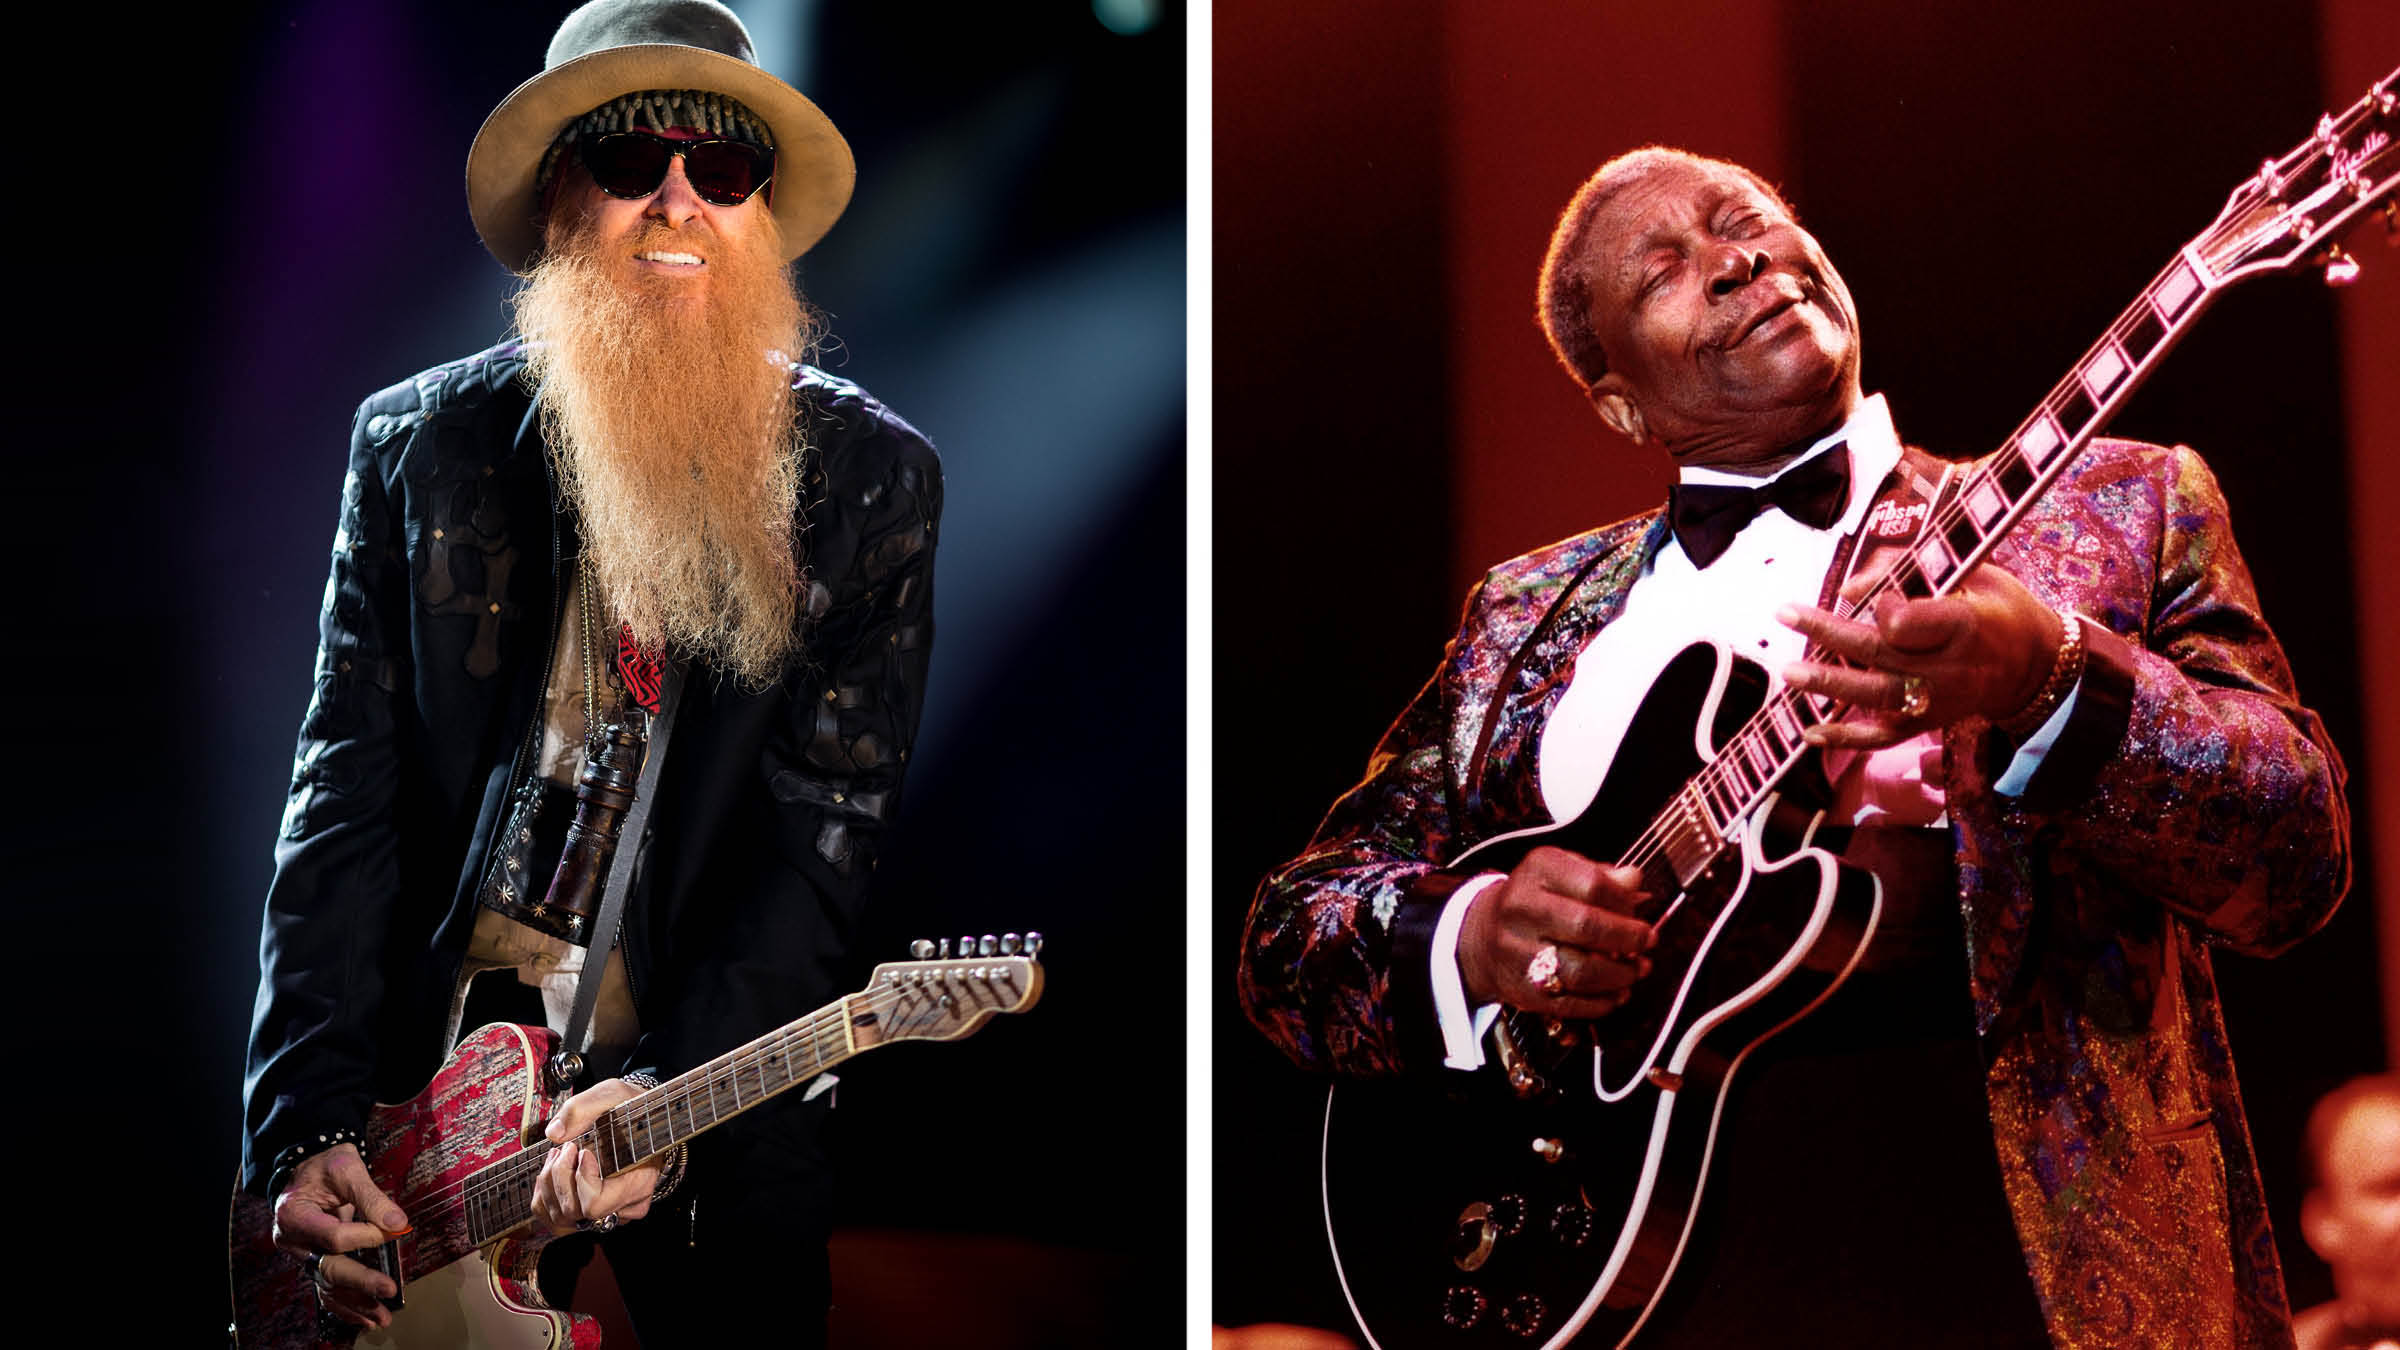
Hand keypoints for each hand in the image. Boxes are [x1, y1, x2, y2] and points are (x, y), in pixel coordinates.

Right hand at [269, 1142, 407, 1330]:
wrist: (307, 1168)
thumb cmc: (326, 1166)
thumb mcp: (347, 1169)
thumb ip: (372, 1197)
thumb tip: (398, 1223)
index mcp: (294, 1215)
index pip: (333, 1237)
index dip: (365, 1236)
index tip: (391, 1229)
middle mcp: (293, 1242)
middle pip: (328, 1268)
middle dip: (360, 1282)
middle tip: (388, 1290)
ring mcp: (302, 1256)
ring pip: (328, 1286)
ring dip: (355, 1304)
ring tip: (381, 1317)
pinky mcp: (313, 1263)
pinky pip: (328, 1289)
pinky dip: (347, 1305)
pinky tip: (366, 1319)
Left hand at [532, 1077, 663, 1234]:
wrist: (643, 1119)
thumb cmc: (630, 1108)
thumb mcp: (612, 1094)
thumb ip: (582, 1109)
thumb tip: (554, 1133)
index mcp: (638, 1181)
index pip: (595, 1204)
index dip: (581, 1179)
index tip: (583, 1151)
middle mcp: (628, 1204)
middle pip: (574, 1211)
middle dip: (559, 1177)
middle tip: (566, 1149)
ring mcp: (613, 1212)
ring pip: (563, 1218)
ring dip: (550, 1184)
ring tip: (560, 1156)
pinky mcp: (598, 1213)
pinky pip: (558, 1219)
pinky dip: (547, 1195)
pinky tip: (556, 1172)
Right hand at [1458, 846, 1654, 1014]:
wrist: (1481, 936)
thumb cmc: (1533, 901)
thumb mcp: (1561, 872)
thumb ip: (1600, 875)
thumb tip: (1634, 881)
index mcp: (1537, 872)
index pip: (1592, 884)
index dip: (1626, 902)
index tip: (1640, 913)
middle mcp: (1521, 909)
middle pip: (1586, 926)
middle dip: (1627, 938)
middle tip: (1646, 942)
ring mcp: (1518, 953)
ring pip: (1580, 971)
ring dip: (1619, 974)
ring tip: (1637, 969)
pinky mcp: (1522, 990)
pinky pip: (1570, 1004)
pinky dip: (1602, 1002)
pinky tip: (1617, 992)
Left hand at [1778, 563, 2062, 750]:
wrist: (2035, 667)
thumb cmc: (1999, 608)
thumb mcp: (1973, 575)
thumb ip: (1913, 574)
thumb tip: (1850, 588)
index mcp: (1965, 625)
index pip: (1910, 623)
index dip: (1881, 606)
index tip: (1858, 591)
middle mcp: (1949, 668)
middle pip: (1881, 652)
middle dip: (1828, 632)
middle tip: (1785, 613)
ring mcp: (1937, 700)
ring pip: (1876, 695)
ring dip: (1829, 684)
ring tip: (1789, 672)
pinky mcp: (1928, 723)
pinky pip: (1885, 735)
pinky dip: (1847, 738)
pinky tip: (1811, 734)